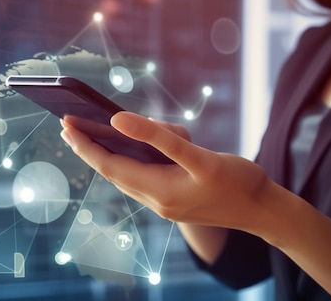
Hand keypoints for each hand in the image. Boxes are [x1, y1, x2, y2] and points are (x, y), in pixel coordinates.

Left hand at [60, 111, 271, 230]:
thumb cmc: (238, 182)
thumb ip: (159, 138)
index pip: (110, 165)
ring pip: (127, 176)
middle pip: (113, 171)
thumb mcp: (199, 155)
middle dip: (89, 149)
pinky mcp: (175, 201)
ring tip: (92, 135)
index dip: (86, 145)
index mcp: (159, 191)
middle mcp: (157, 201)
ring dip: (108, 156)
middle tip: (68, 127)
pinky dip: (129, 163)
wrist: (264, 211)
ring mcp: (166, 204)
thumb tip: (119, 120)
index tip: (66, 125)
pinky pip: (143, 179)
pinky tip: (129, 152)